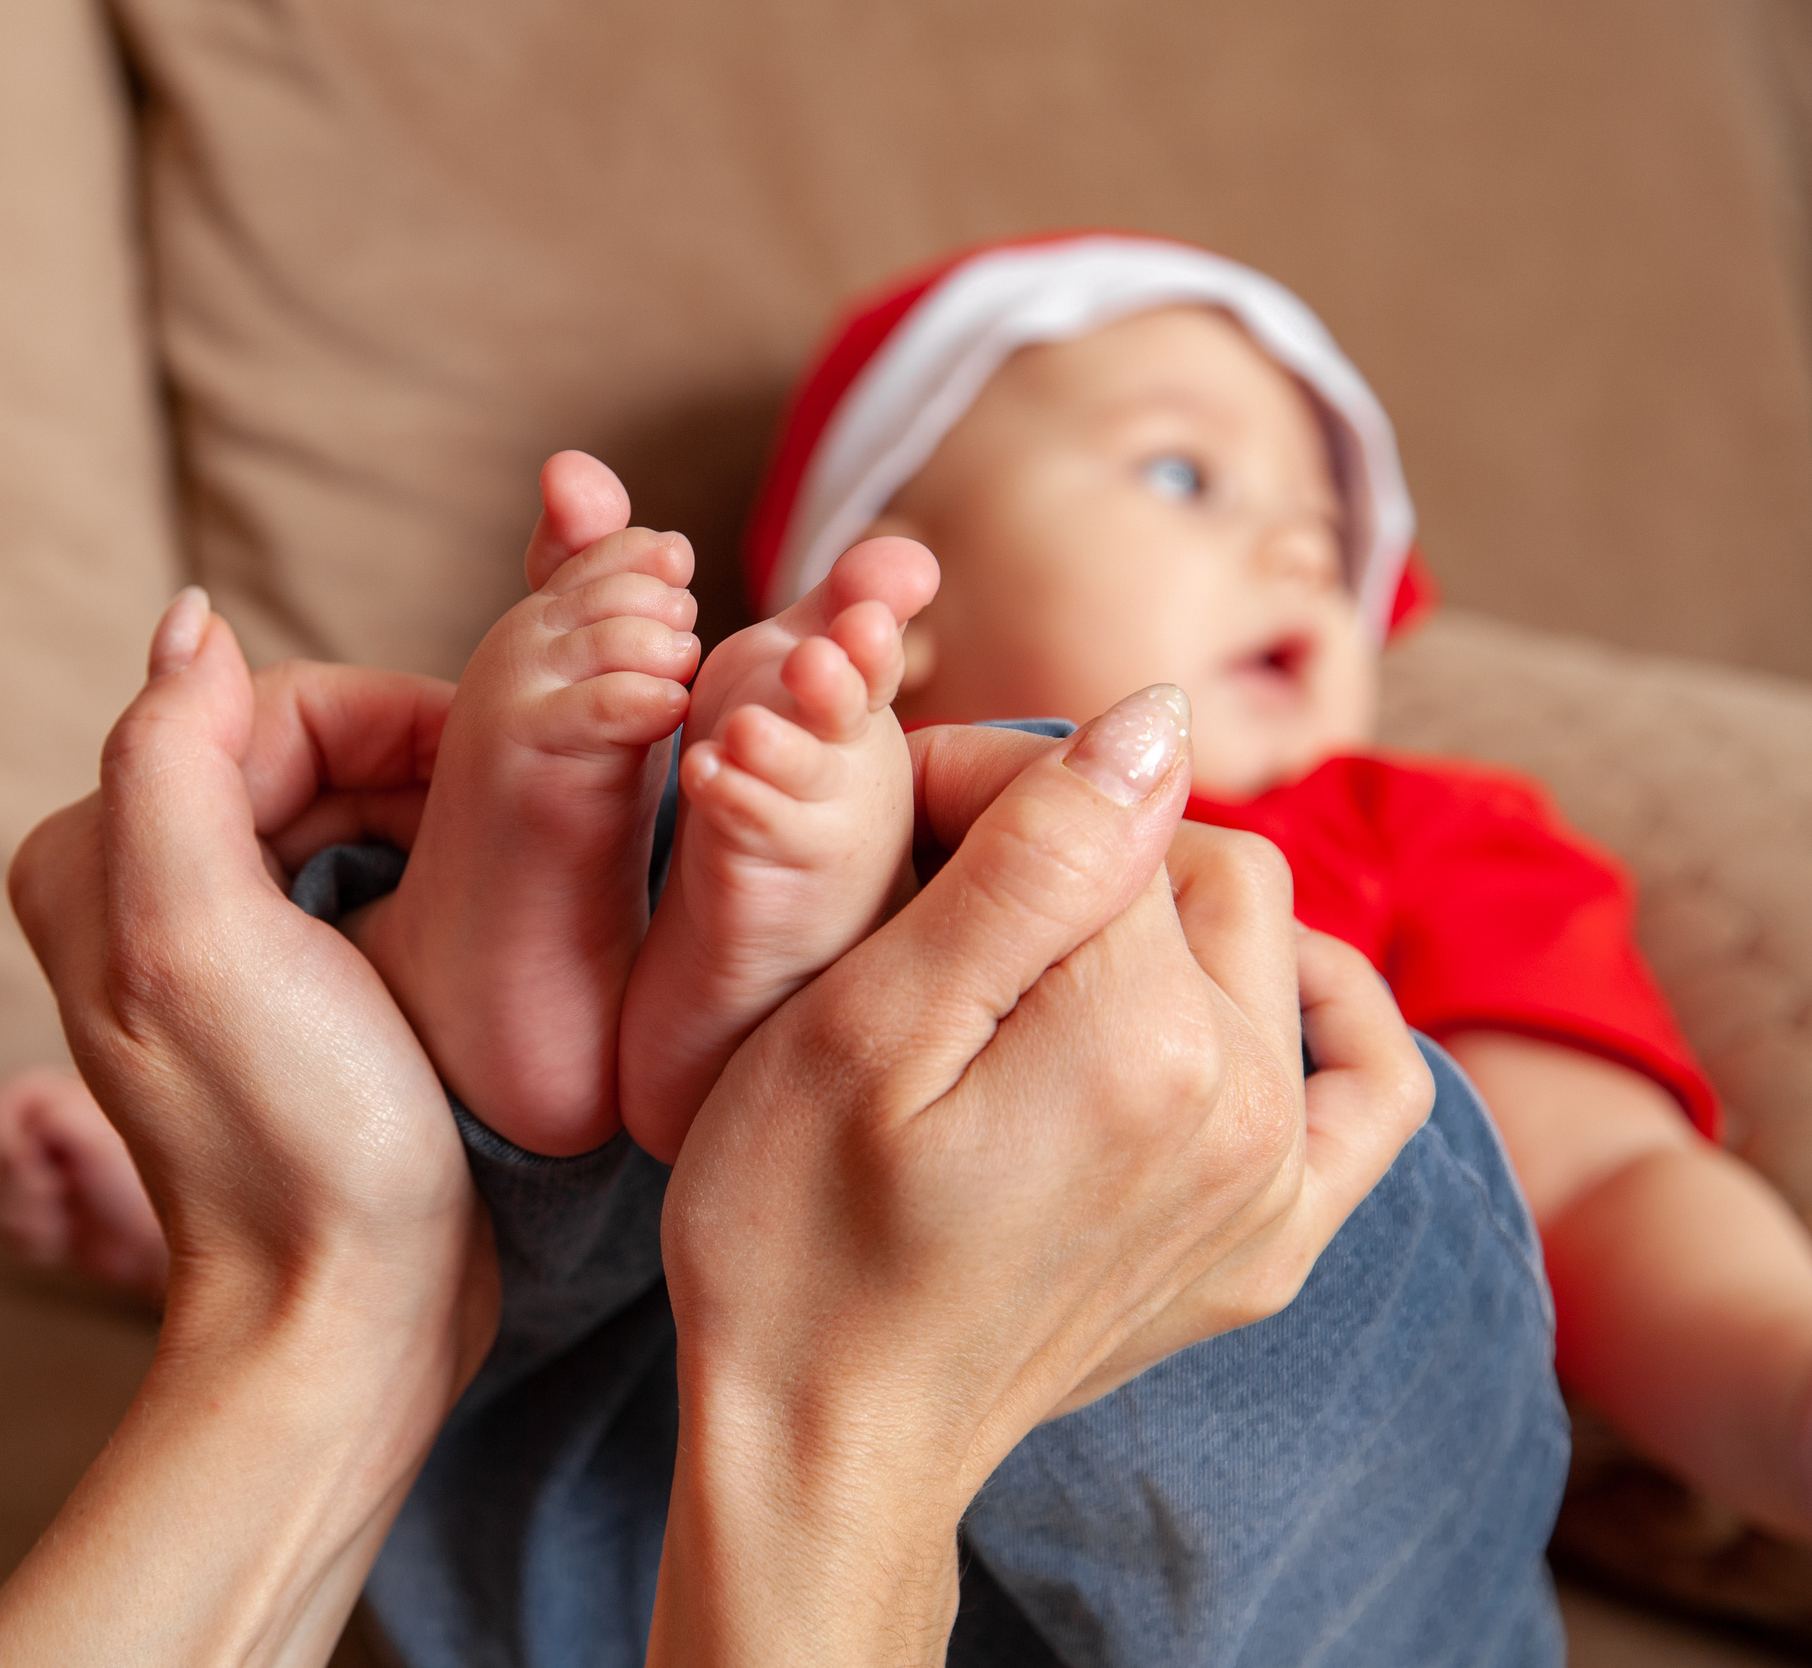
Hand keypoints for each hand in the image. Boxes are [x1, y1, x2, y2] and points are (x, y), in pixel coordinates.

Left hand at [0, 590, 493, 1667]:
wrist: (347, 1313)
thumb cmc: (290, 1138)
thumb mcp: (201, 936)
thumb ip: (173, 760)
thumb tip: (192, 617)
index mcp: (95, 852)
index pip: (265, 703)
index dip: (395, 717)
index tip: (502, 770)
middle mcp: (135, 883)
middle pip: (308, 748)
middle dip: (423, 768)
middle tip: (534, 815)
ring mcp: (214, 939)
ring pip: (350, 805)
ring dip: (444, 818)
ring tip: (532, 863)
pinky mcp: (287, 991)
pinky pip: (369, 876)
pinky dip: (439, 875)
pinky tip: (497, 915)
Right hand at [648, 686, 1430, 1665]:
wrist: (826, 1443)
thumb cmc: (794, 1234)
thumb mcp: (865, 1027)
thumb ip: (1028, 865)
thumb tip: (1157, 723)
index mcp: (1138, 1039)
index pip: (1103, 806)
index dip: (981, 778)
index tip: (888, 815)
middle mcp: (1245, 1105)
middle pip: (1201, 859)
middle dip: (1081, 836)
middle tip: (943, 880)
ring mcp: (1274, 1183)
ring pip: (1269, 941)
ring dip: (1162, 909)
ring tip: (1037, 948)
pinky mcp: (1272, 1241)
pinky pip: (1372, 1086)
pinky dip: (1326, 1012)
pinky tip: (1250, 998)